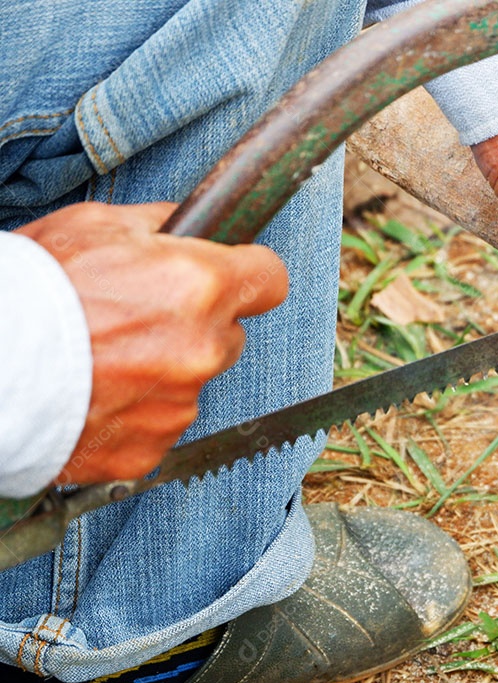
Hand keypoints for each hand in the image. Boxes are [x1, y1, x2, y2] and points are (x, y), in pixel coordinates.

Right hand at [17, 202, 287, 484]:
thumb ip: (160, 225)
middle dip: (197, 324)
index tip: (233, 275)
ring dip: (164, 370)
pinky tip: (96, 393)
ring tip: (103, 358)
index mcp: (200, 287)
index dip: (248, 273)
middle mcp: (202, 349)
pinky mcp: (151, 448)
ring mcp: (180, 404)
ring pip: (193, 381)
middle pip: (229, 334)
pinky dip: (135, 412)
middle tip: (139, 318)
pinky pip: (159, 424)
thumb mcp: (96, 226)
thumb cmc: (33, 291)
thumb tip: (193, 227)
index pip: (270, 279)